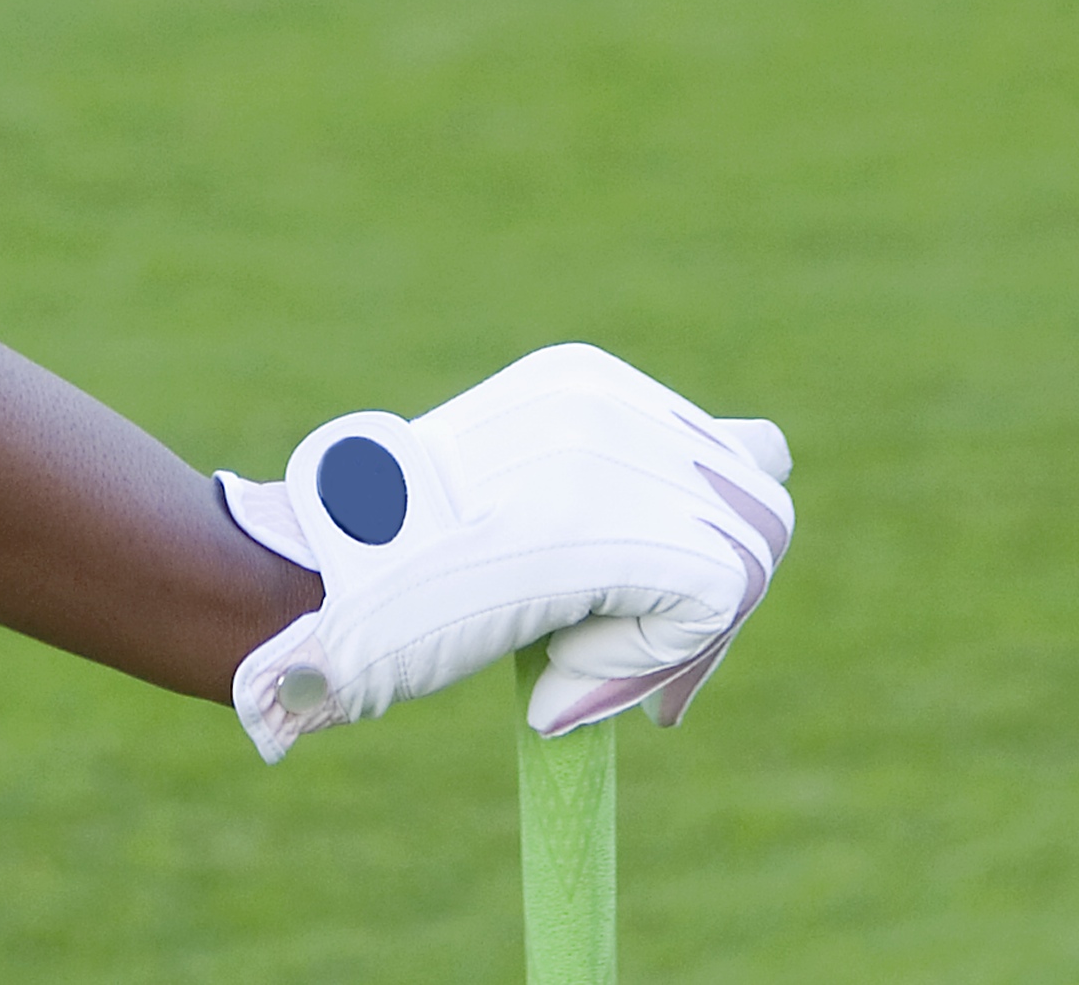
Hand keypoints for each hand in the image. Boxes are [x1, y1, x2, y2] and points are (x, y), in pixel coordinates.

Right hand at [213, 342, 794, 762]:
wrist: (321, 589)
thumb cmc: (397, 573)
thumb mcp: (509, 505)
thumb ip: (602, 501)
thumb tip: (717, 533)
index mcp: (586, 385)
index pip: (724, 454)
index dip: (709, 548)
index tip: (650, 633)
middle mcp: (614, 401)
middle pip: (757, 496)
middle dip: (719, 600)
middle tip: (655, 693)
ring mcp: (620, 455)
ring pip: (744, 556)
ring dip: (681, 641)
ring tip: (578, 677)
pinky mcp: (620, 526)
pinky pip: (706, 600)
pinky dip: (648, 662)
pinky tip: (556, 677)